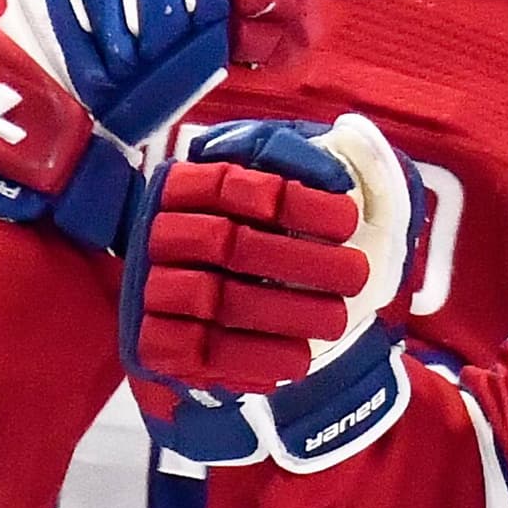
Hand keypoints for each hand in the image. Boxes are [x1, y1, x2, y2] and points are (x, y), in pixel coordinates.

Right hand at [125, 114, 423, 468]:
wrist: (214, 321)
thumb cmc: (265, 250)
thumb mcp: (285, 201)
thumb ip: (312, 167)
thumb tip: (346, 149)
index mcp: (183, 186)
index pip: (231, 185)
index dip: (293, 202)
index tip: (349, 222)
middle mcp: (158, 232)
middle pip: (226, 241)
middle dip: (299, 260)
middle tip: (358, 275)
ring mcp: (150, 288)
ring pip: (215, 296)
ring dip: (284, 309)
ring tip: (339, 319)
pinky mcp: (153, 341)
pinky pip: (198, 350)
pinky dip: (253, 355)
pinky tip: (300, 357)